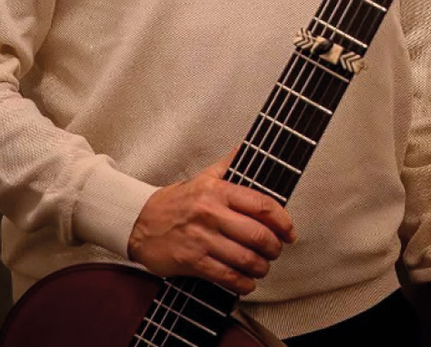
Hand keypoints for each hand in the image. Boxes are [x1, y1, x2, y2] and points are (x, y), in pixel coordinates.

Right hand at [127, 151, 295, 295]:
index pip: (262, 205)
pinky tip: (246, 283)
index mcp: (219, 191)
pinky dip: (241, 283)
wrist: (140, 221)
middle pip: (257, 234)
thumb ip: (229, 163)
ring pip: (244, 258)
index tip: (290, 231)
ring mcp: (202, 238)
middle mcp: (212, 213)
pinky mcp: (191, 261)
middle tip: (277, 251)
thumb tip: (248, 147)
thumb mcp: (204, 176)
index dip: (283, 221)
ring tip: (264, 267)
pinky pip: (225, 276)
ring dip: (261, 267)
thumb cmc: (178, 200)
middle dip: (274, 247)